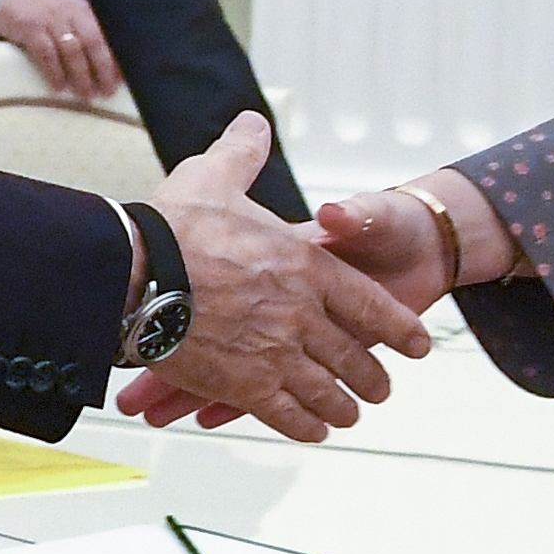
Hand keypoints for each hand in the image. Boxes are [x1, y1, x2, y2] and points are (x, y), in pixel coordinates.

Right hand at [0, 0, 119, 99]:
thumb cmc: (38, 4)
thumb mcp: (66, 9)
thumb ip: (83, 27)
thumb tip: (105, 58)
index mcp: (83, 8)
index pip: (106, 33)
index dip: (117, 56)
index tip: (124, 77)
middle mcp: (70, 12)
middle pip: (94, 42)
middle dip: (103, 69)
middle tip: (108, 91)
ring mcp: (50, 20)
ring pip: (72, 51)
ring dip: (81, 75)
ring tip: (86, 94)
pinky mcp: (30, 29)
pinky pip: (46, 54)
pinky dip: (54, 72)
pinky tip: (58, 86)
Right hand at [123, 165, 507, 429]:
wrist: (134, 272)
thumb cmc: (175, 224)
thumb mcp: (218, 176)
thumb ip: (244, 151)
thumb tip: (253, 122)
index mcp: (307, 265)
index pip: (371, 304)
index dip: (398, 328)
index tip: (418, 345)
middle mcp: (302, 313)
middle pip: (354, 357)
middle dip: (372, 377)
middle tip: (380, 390)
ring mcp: (276, 353)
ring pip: (327, 392)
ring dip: (342, 407)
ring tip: (349, 415)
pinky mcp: (244, 385)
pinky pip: (288, 415)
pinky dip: (305, 426)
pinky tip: (313, 430)